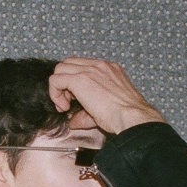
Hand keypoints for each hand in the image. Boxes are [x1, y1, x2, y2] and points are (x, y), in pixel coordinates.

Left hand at [49, 57, 164, 135]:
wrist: (131, 116)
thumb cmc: (125, 115)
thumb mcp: (107, 109)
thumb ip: (87, 113)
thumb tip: (74, 122)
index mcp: (109, 69)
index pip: (83, 66)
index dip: (74, 82)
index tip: (76, 100)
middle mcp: (99, 65)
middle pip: (69, 64)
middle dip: (64, 82)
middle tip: (69, 102)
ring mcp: (90, 69)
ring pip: (60, 69)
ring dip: (59, 88)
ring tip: (66, 106)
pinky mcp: (80, 78)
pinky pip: (56, 80)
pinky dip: (55, 93)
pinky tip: (64, 107)